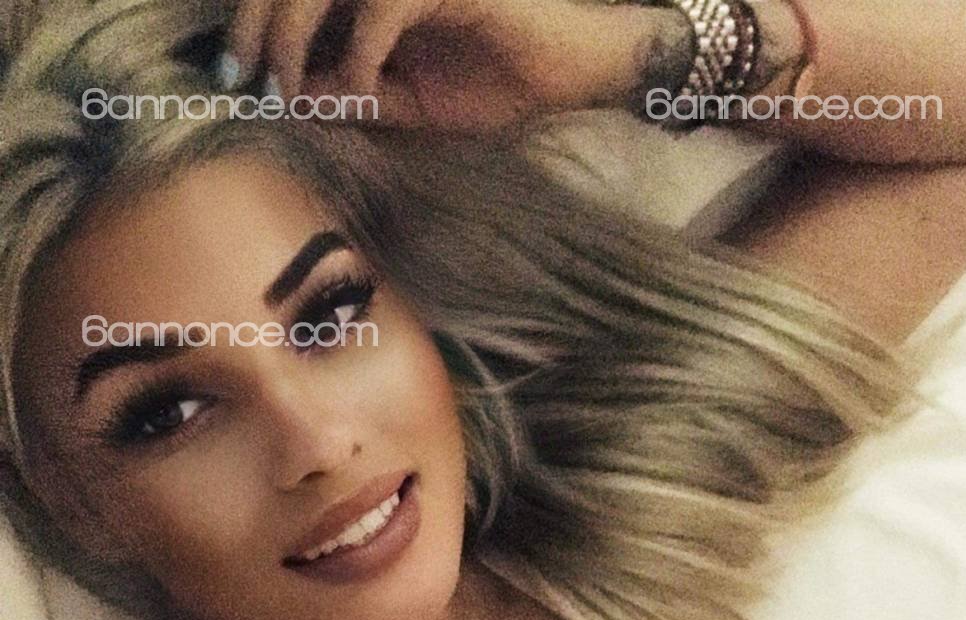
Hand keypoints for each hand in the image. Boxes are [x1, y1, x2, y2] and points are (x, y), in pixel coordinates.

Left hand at [224, 0, 687, 129]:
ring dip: (295, 30)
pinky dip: (361, 49)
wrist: (569, 78)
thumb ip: (358, 95)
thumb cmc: (498, 85)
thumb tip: (297, 97)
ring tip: (286, 85)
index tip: (236, 73)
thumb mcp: (413, 104)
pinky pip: (382, 4)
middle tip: (243, 76)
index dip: (256, 21)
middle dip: (258, 22)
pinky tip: (362, 90)